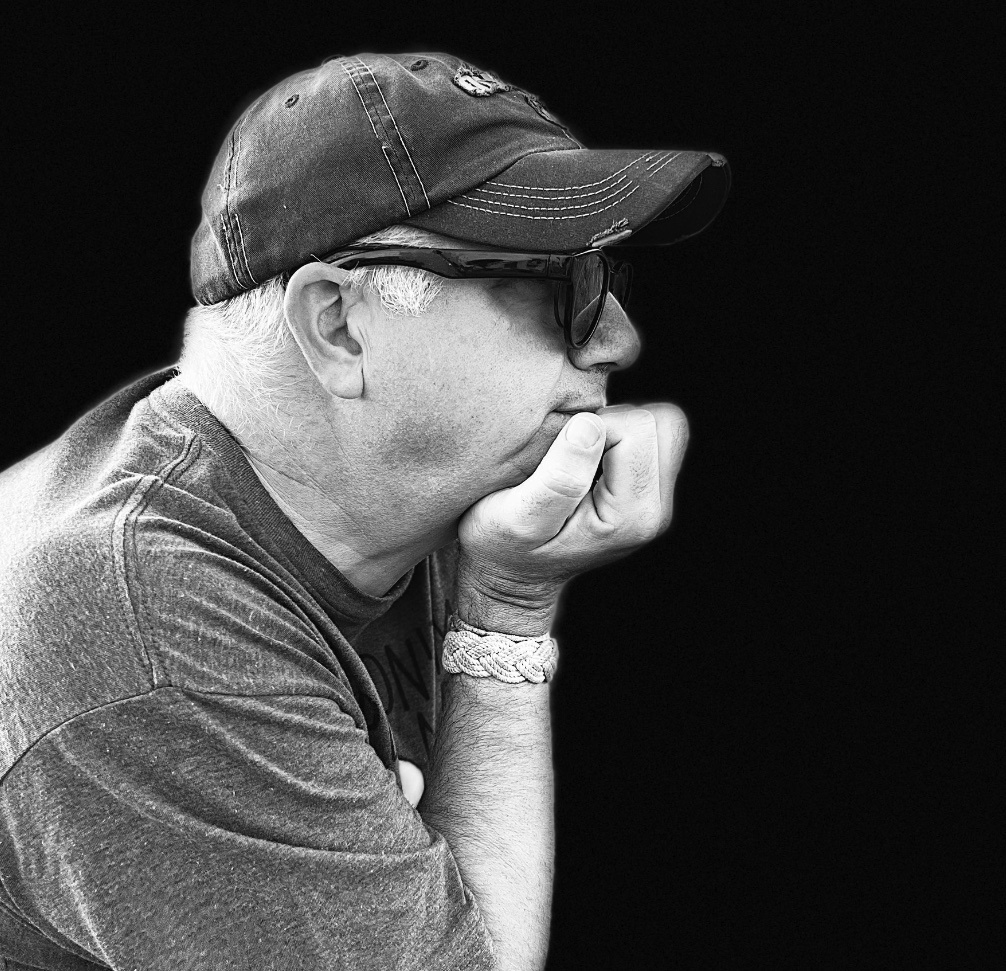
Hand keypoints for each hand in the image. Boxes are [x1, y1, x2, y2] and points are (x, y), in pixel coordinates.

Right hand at [456, 403, 689, 633]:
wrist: (515, 578)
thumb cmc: (505, 548)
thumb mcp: (518, 519)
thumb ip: (558, 479)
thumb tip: (590, 425)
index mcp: (631, 517)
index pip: (637, 429)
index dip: (593, 424)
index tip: (557, 451)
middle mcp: (655, 510)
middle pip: (664, 422)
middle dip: (615, 420)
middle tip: (570, 448)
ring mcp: (656, 501)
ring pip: (661, 425)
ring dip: (618, 426)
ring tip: (576, 454)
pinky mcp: (648, 491)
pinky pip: (652, 436)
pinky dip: (619, 434)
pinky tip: (586, 458)